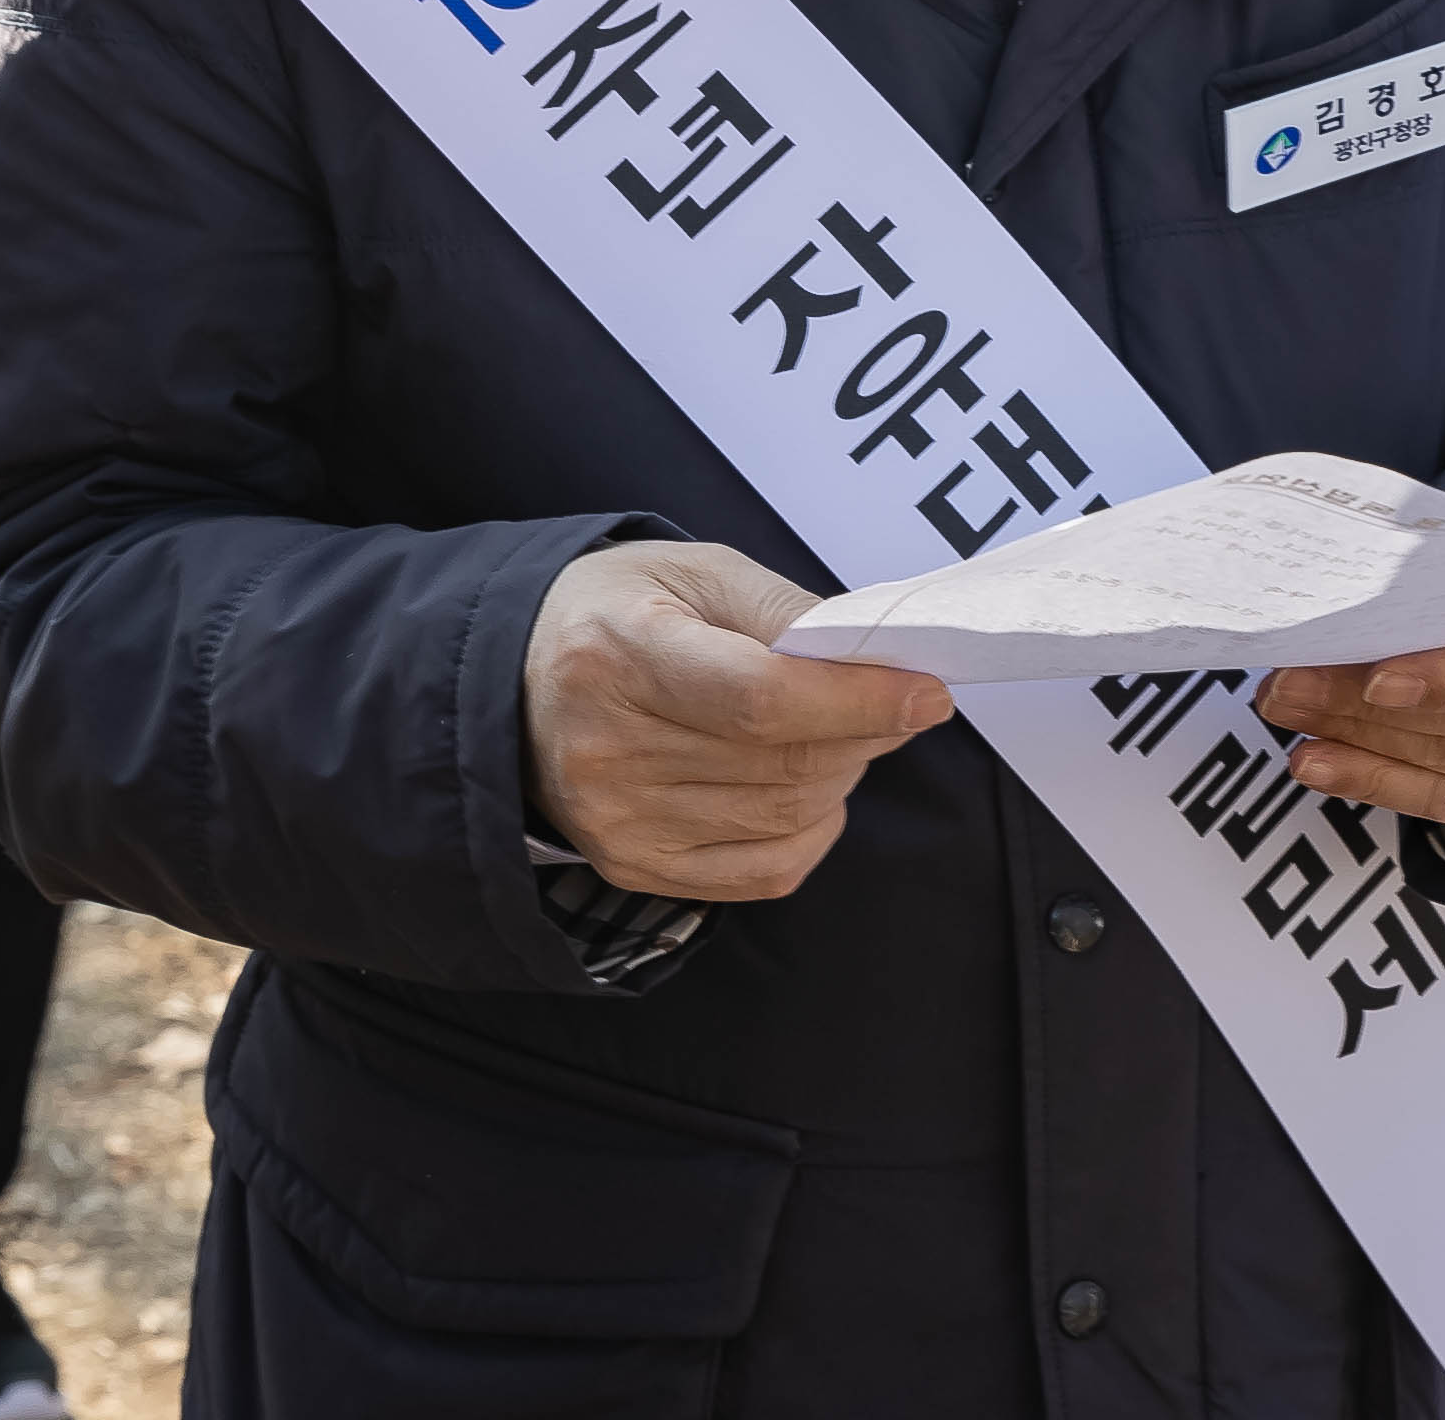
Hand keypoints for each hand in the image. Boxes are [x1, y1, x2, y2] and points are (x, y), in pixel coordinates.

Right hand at [522, 540, 954, 902]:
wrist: (518, 680)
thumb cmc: (619, 611)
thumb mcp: (696, 572)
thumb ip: (787, 613)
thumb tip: (880, 662)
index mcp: (619, 653)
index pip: (759, 698)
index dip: (855, 701)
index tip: (926, 691)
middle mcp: (608, 749)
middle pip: (782, 763)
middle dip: (865, 733)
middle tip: (894, 700)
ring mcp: (618, 821)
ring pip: (785, 818)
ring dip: (841, 775)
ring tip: (838, 731)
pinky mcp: (634, 866)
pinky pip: (766, 872)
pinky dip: (812, 830)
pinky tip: (807, 787)